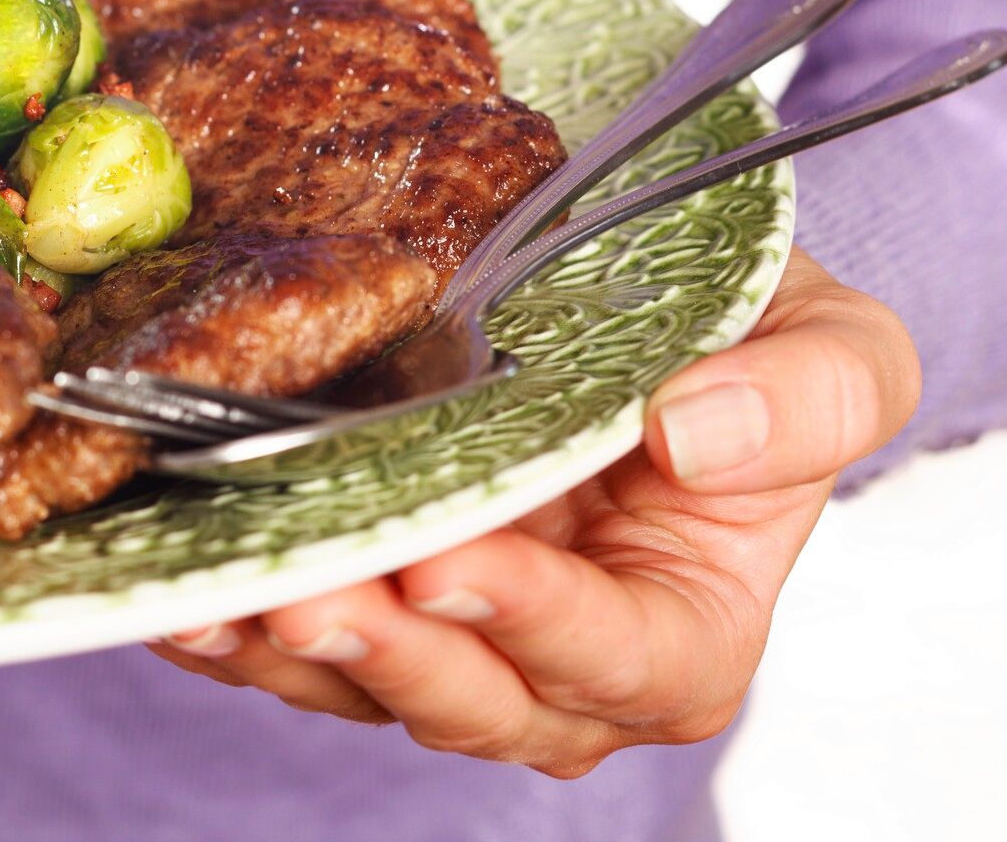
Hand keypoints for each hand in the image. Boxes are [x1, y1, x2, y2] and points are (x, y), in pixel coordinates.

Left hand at [149, 249, 918, 777]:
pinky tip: (174, 586)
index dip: (539, 624)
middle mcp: (561, 665)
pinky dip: (235, 618)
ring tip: (217, 592)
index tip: (458, 559)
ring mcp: (455, 640)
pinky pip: (296, 636)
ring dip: (287, 646)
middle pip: (476, 697)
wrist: (651, 307)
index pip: (617, 657)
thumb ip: (809, 397)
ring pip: (367, 682)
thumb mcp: (831, 347)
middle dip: (391, 651)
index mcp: (683, 631)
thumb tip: (694, 434)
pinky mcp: (370, 601)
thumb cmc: (748, 340)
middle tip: (310, 588)